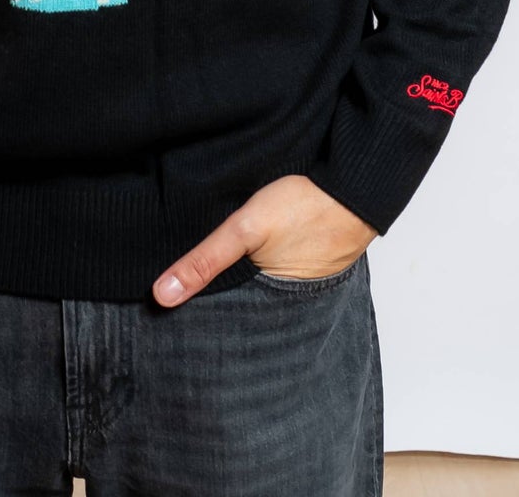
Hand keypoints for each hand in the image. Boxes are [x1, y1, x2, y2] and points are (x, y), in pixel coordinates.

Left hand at [152, 175, 377, 305]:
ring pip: (256, 296)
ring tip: (204, 287)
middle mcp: (286, 307)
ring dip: (237, 290)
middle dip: (215, 310)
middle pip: (239, 314)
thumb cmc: (306, 207)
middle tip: (178, 309)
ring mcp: (298, 288)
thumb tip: (160, 296)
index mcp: (270, 308)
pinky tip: (242, 263)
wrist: (358, 188)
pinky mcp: (305, 268)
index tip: (166, 325)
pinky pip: (273, 279)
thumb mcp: (245, 229)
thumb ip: (205, 261)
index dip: (198, 327)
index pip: (225, 330)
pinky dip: (257, 274)